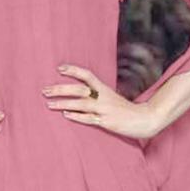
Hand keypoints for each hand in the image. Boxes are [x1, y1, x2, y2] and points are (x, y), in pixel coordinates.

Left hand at [41, 65, 155, 139]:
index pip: (87, 75)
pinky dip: (77, 116)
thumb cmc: (126, 110)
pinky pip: (89, 118)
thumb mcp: (112, 98)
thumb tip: (82, 94)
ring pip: (81, 104)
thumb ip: (98, 95)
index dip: (73, 70)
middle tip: (45, 91)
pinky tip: (66, 115)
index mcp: (104, 89)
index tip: (59, 68)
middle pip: (79, 89)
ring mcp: (104, 109)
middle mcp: (103, 97)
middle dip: (60, 89)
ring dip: (64, 103)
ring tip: (49, 104)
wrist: (144, 119)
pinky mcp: (107, 121)